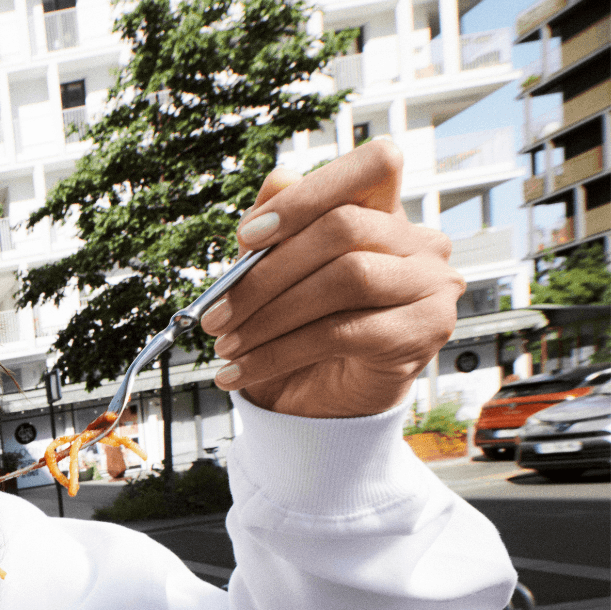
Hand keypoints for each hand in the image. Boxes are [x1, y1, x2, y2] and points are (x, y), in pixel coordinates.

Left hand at [200, 139, 464, 418]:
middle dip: (265, 275)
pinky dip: (276, 353)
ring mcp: (430, 286)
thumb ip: (278, 231)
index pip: (374, 166)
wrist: (324, 407)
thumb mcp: (276, 280)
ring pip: (345, 278)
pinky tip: (241, 369)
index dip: (309, 194)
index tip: (247, 236)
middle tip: (216, 313)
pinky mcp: (421, 333)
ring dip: (268, 316)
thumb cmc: (302, 333)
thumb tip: (279, 180)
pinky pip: (338, 333)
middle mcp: (419, 244)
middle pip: (343, 228)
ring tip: (226, 344)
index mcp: (386, 215)